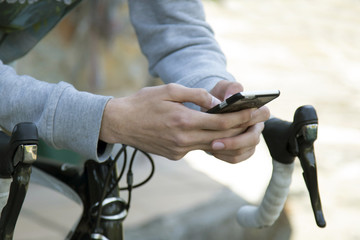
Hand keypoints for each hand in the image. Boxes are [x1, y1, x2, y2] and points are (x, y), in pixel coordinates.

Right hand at [99, 83, 257, 160]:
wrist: (120, 123)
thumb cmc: (143, 103)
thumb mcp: (168, 90)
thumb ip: (194, 95)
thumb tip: (215, 102)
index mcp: (183, 121)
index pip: (221, 123)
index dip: (241, 118)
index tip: (255, 113)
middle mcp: (183, 140)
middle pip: (221, 137)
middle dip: (241, 128)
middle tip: (256, 121)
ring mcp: (179, 150)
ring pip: (211, 145)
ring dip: (228, 136)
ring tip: (240, 126)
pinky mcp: (175, 155)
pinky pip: (197, 147)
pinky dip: (208, 139)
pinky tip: (213, 131)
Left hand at [207, 80, 269, 162]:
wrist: (209, 112)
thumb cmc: (219, 98)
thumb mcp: (223, 88)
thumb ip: (230, 88)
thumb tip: (231, 97)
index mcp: (256, 110)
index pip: (264, 113)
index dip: (252, 118)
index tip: (236, 119)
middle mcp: (256, 127)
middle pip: (253, 138)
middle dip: (235, 141)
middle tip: (214, 142)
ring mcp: (250, 141)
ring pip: (243, 151)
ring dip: (227, 150)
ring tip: (211, 146)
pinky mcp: (242, 151)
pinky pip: (236, 158)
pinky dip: (224, 156)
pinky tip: (212, 151)